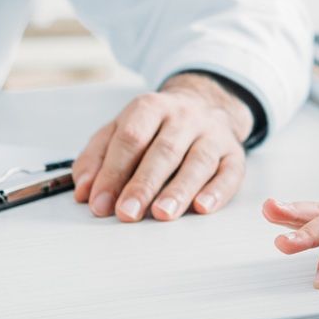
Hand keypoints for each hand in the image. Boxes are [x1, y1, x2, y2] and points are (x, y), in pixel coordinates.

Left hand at [72, 72, 251, 221]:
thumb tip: (84, 191)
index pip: (131, 138)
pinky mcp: (234, 153)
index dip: (113, 172)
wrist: (205, 104)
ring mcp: (213, 134)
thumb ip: (96, 158)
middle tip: (127, 213)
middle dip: (144, 184)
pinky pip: (230, 173)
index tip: (101, 203)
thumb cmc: (156, 127)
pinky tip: (203, 207)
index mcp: (152, 107)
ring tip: (162, 214)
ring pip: (198, 161)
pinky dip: (217, 191)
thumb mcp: (119, 130)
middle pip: (164, 151)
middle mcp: (185, 117)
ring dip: (179, 190)